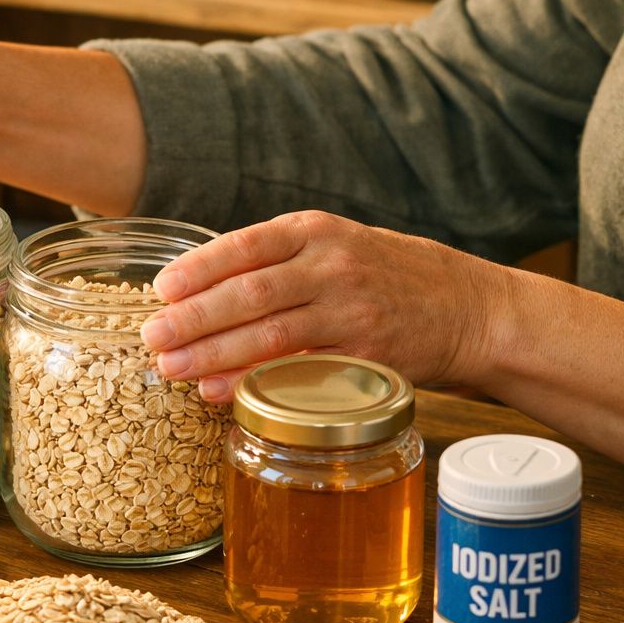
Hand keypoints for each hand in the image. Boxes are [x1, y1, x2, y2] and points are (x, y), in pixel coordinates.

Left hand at [138, 211, 504, 403]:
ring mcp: (350, 308)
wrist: (472, 309)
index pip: (243, 245)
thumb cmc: (386, 277)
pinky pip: (299, 369)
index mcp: (314, 231)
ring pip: (268, 331)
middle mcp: (331, 264)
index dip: (198, 269)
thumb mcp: (334, 246)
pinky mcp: (366, 353)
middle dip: (192, 318)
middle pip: (248, 292)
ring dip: (212, 353)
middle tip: (151, 337)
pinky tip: (221, 392)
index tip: (160, 289)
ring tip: (171, 368)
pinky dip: (255, 382)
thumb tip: (197, 293)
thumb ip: (275, 261)